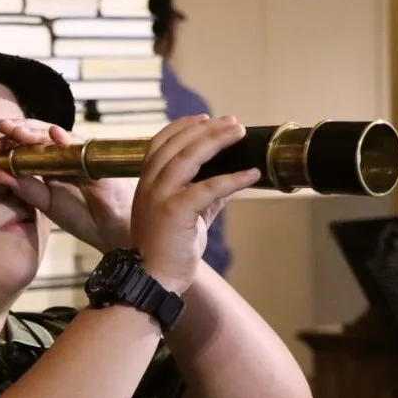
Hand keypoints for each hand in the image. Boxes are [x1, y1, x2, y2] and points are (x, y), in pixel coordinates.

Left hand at [0, 118, 134, 251]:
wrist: (113, 232)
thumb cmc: (83, 217)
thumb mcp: (47, 204)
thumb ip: (25, 189)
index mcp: (51, 166)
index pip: (28, 147)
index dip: (11, 143)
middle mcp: (65, 156)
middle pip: (40, 135)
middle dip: (20, 130)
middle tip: (2, 127)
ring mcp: (80, 155)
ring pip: (56, 136)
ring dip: (36, 131)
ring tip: (17, 131)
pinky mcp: (96, 160)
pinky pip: (80, 146)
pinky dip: (66, 139)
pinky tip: (52, 135)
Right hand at [132, 114, 260, 291]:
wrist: (151, 279)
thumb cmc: (166, 251)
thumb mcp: (183, 218)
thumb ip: (202, 198)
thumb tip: (227, 183)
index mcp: (146, 184)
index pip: (159, 143)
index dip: (182, 127)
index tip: (204, 118)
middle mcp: (149, 185)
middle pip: (177, 144)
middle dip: (206, 129)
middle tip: (231, 122)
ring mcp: (160, 196)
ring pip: (188, 157)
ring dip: (216, 141)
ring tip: (238, 133)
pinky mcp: (175, 211)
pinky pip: (208, 187)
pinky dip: (232, 178)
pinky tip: (251, 174)